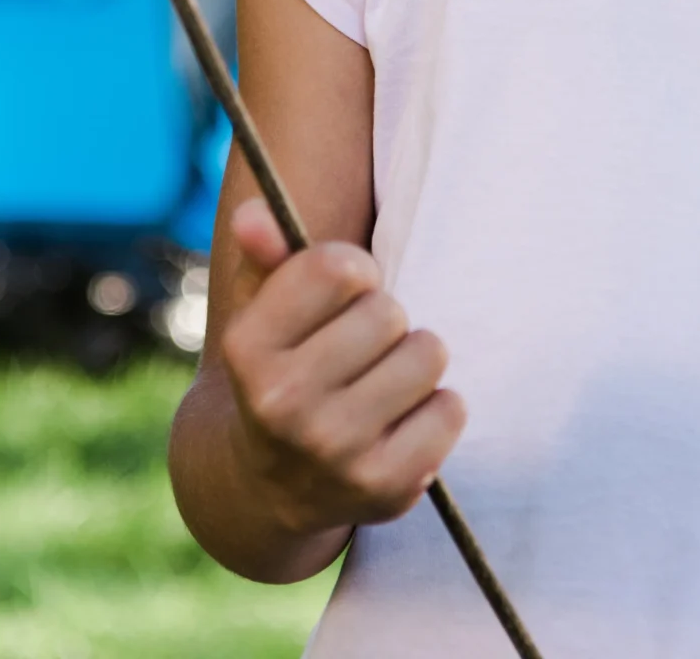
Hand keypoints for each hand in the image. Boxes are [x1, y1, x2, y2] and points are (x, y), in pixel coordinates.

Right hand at [220, 197, 466, 535]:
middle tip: (360, 349)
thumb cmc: (284, 368)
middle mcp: (283, 403)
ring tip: (382, 381)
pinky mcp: (383, 487)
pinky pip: (451, 409)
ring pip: (427, 354)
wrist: (271, 485)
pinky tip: (402, 421)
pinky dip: (438, 408)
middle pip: (389, 312)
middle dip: (384, 319)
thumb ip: (266, 253)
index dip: (354, 272)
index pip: (339, 269)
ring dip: (414, 360)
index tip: (342, 295)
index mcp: (248, 348)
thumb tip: (253, 212)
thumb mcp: (264, 310)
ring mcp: (334, 451)